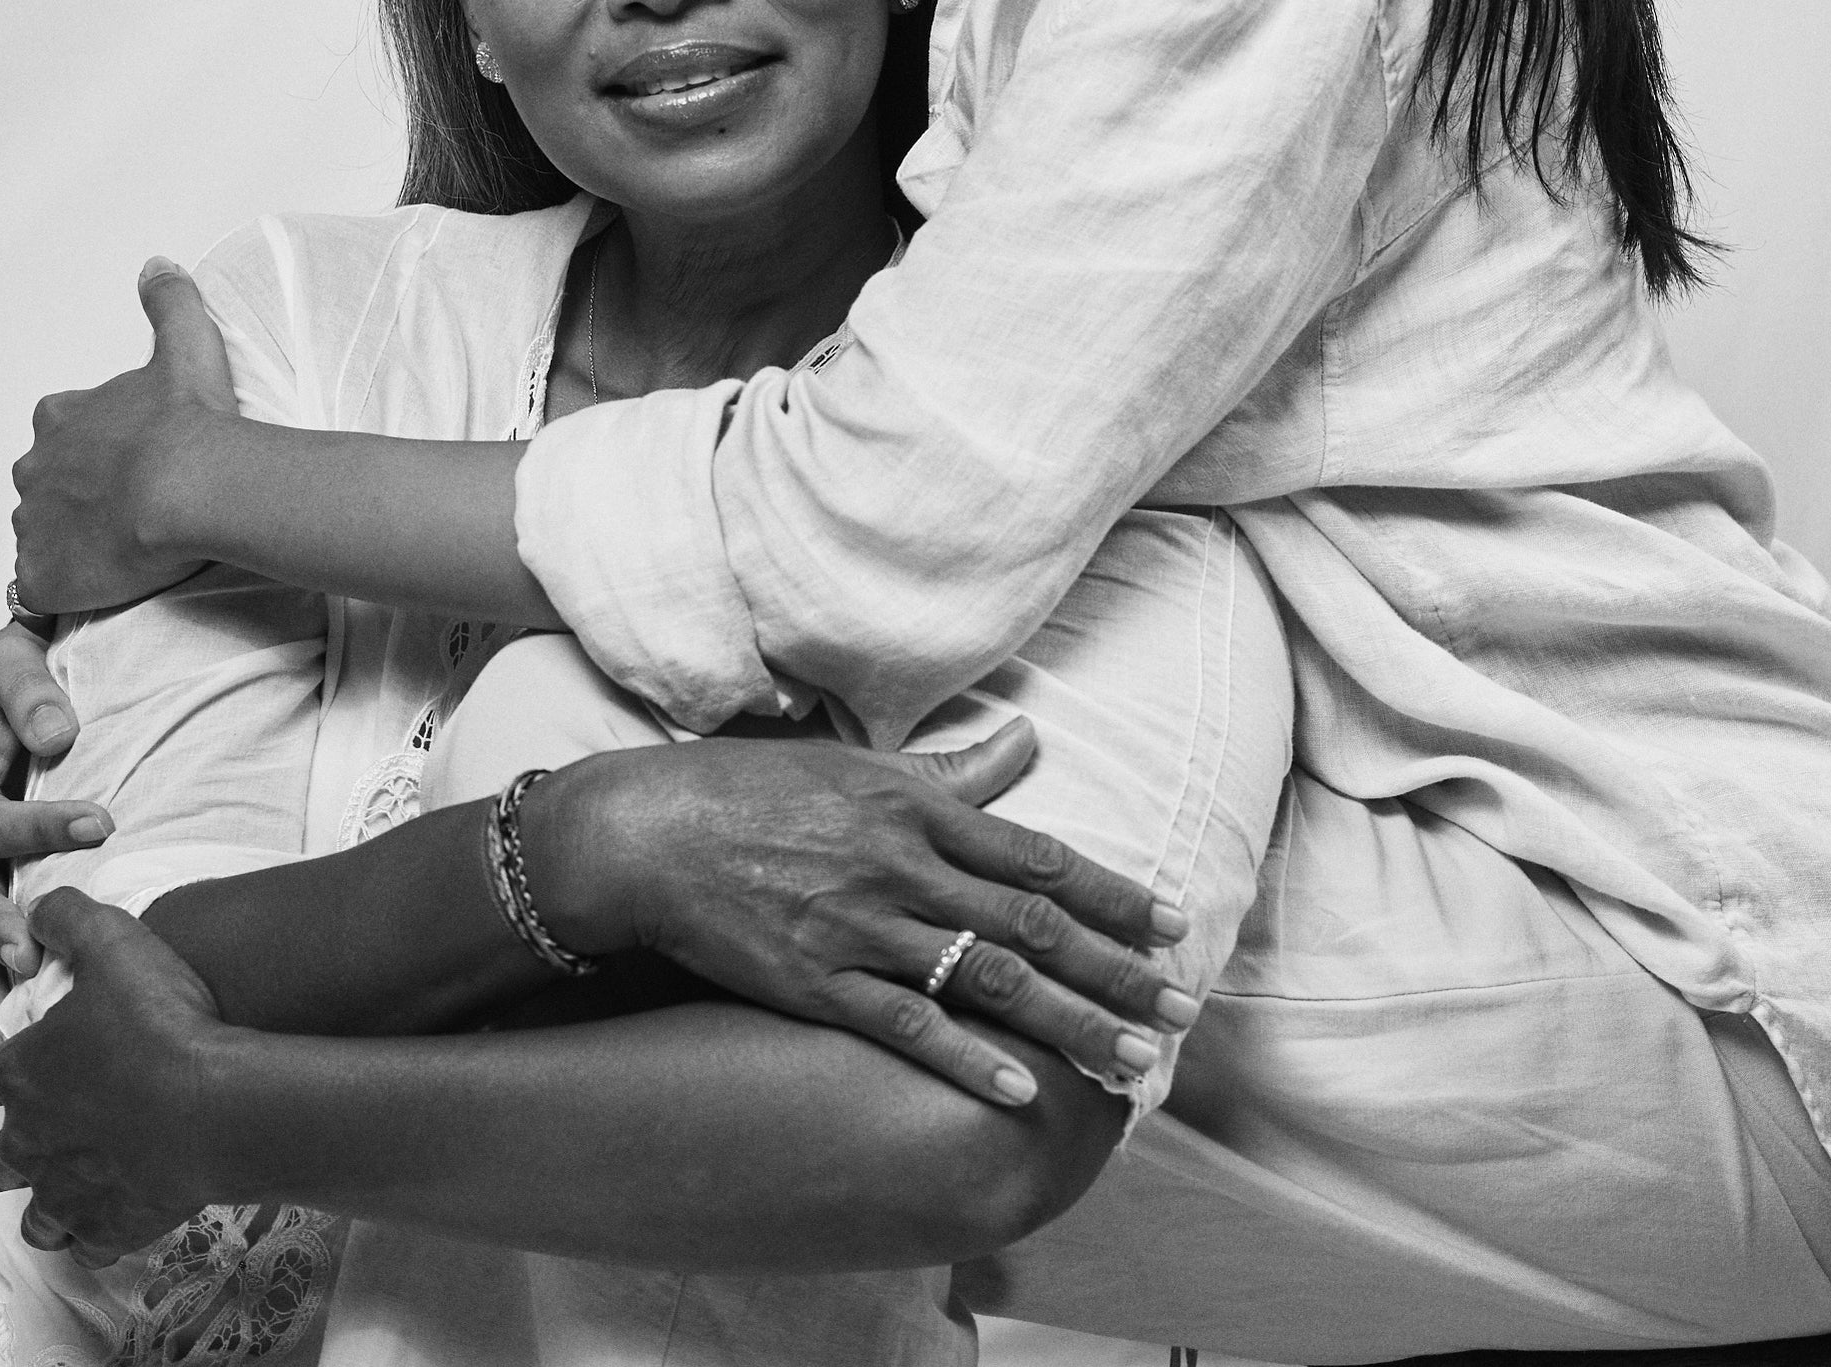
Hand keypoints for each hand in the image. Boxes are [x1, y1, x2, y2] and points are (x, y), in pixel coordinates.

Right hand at [0, 625, 109, 1026]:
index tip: (98, 823)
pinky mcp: (6, 877)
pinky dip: (5, 968)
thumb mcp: (12, 662)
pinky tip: (24, 1010)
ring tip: (25, 1005)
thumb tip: (57, 735)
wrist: (26, 681)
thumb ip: (31, 694)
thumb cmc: (13, 670)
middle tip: (33, 950)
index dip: (34, 826)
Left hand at [0, 889, 233, 1261]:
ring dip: (49, 1196)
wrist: (215, 1104)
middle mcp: (33, 1143)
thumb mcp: (115, 943)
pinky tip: (120, 1207)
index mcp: (24, 1076)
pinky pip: (87, 1245)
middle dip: (10, 1145)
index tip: (9, 1059)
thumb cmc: (161, 1022)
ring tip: (79, 1177)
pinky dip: (96, 1231)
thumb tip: (40, 907)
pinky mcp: (111, 1228)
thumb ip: (69, 918)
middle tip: (47, 1123)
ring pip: (36, 1215)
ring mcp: (70, 1193)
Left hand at [12, 261, 238, 615]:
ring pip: (42, 536)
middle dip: (76, 495)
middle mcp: (35, 470)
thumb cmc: (189, 422)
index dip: (94, 446)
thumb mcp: (186, 346)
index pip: (61, 430)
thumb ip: (169, 303)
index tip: (130, 458)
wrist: (190, 489)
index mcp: (61, 419)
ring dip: (71, 541)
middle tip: (128, 506)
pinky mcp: (42, 579)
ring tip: (122, 550)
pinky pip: (42, 589)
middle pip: (45, 484)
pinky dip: (63, 588)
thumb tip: (157, 266)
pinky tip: (102, 584)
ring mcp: (34, 529)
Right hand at [531, 720, 1195, 1108]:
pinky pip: (909, 1028)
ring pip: (989, 982)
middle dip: (1116, 970)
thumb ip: (949, 770)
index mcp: (915, 806)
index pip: (1037, 857)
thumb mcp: (858, 765)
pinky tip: (1022, 1089)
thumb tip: (1026, 741)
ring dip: (1070, 1023)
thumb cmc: (750, 789)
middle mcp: (901, 865)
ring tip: (1133, 1060)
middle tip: (1182, 1007)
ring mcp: (861, 928)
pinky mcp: (819, 982)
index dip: (1110, 892)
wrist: (648, 835)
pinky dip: (968, 1060)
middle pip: (1032, 926)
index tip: (1172, 921)